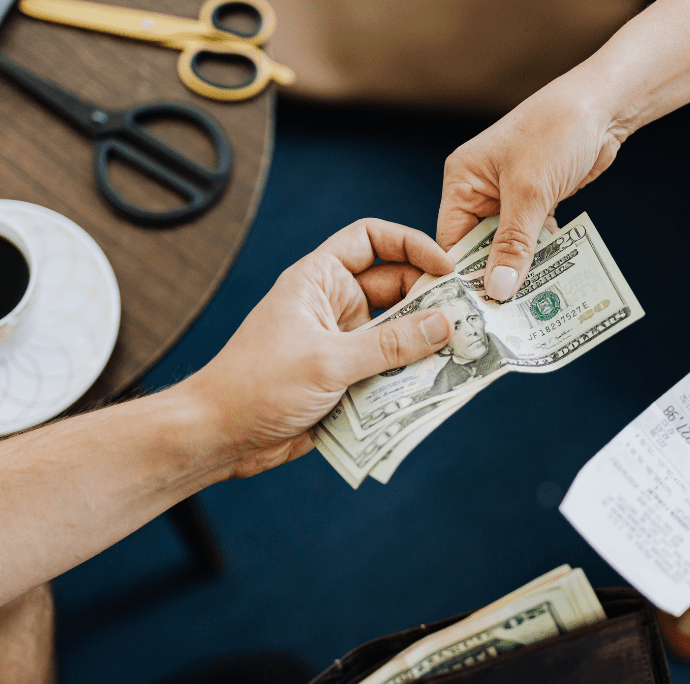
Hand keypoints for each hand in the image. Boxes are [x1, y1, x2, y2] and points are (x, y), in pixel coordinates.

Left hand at [175, 219, 455, 477]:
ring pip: (398, 334)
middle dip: (431, 302)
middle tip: (470, 319)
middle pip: (396, 289)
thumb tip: (444, 325)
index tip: (446, 267)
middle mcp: (333, 306)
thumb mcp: (328, 361)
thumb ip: (390, 344)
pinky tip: (440, 386)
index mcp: (319, 280)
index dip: (411, 244)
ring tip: (465, 353)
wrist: (219, 437)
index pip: (371, 239)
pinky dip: (412, 376)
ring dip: (426, 344)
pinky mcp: (347, 380)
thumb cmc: (257, 385)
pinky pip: (389, 371)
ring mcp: (341, 344)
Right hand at [437, 78, 628, 300]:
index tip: (473, 313)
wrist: (604, 105)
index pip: (450, 240)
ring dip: (520, 271)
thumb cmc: (558, 130)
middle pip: (478, 248)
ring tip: (528, 309)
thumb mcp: (530, 191)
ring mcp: (509, 197)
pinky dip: (540, 257)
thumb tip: (498, 290)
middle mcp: (479, 189)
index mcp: (462, 180)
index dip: (460, 276)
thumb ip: (513, 244)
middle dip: (493, 278)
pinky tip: (549, 282)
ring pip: (507, 247)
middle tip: (504, 319)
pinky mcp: (536, 202)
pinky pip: (530, 239)